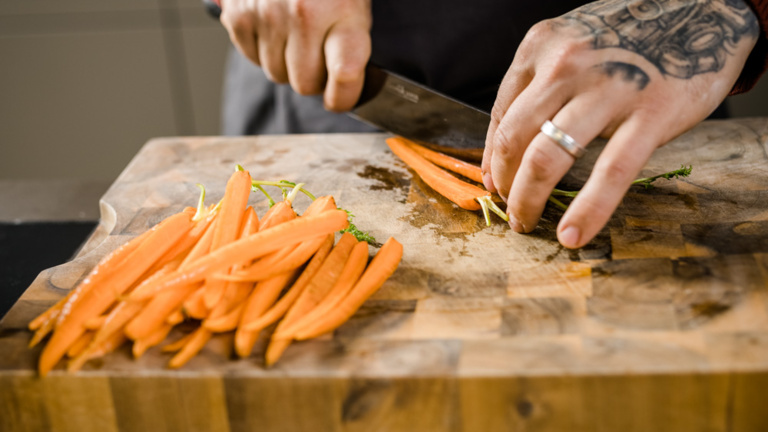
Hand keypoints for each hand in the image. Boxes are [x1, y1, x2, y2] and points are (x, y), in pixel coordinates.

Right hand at [219, 0, 371, 110]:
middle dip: (314, 78)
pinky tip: (275, 26)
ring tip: (297, 34)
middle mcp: (304, 15)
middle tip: (320, 54)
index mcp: (344, 12)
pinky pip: (252, 58)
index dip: (344, 97)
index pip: (345, 76)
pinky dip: (263, 49)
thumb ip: (354, 42)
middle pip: (306, 84)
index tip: (340, 97)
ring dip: (287, 63)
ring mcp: (267, 15)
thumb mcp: (355, 2)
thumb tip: (348, 86)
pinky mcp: (239, 15)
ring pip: (277, 75)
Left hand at [481, 0, 758, 247]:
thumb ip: (537, 87)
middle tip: (510, 210)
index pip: (501, 115)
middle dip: (505, 184)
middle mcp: (566, 64)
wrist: (703, 8)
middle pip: (514, 140)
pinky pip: (610, 173)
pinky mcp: (650, 113)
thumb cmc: (629, 37)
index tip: (494, 184)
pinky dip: (587, 211)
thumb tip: (502, 152)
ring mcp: (608, 88)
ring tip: (527, 223)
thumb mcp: (571, 44)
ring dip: (528, 200)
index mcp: (542, 45)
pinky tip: (572, 235)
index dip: (491, 158)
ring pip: (548, 157)